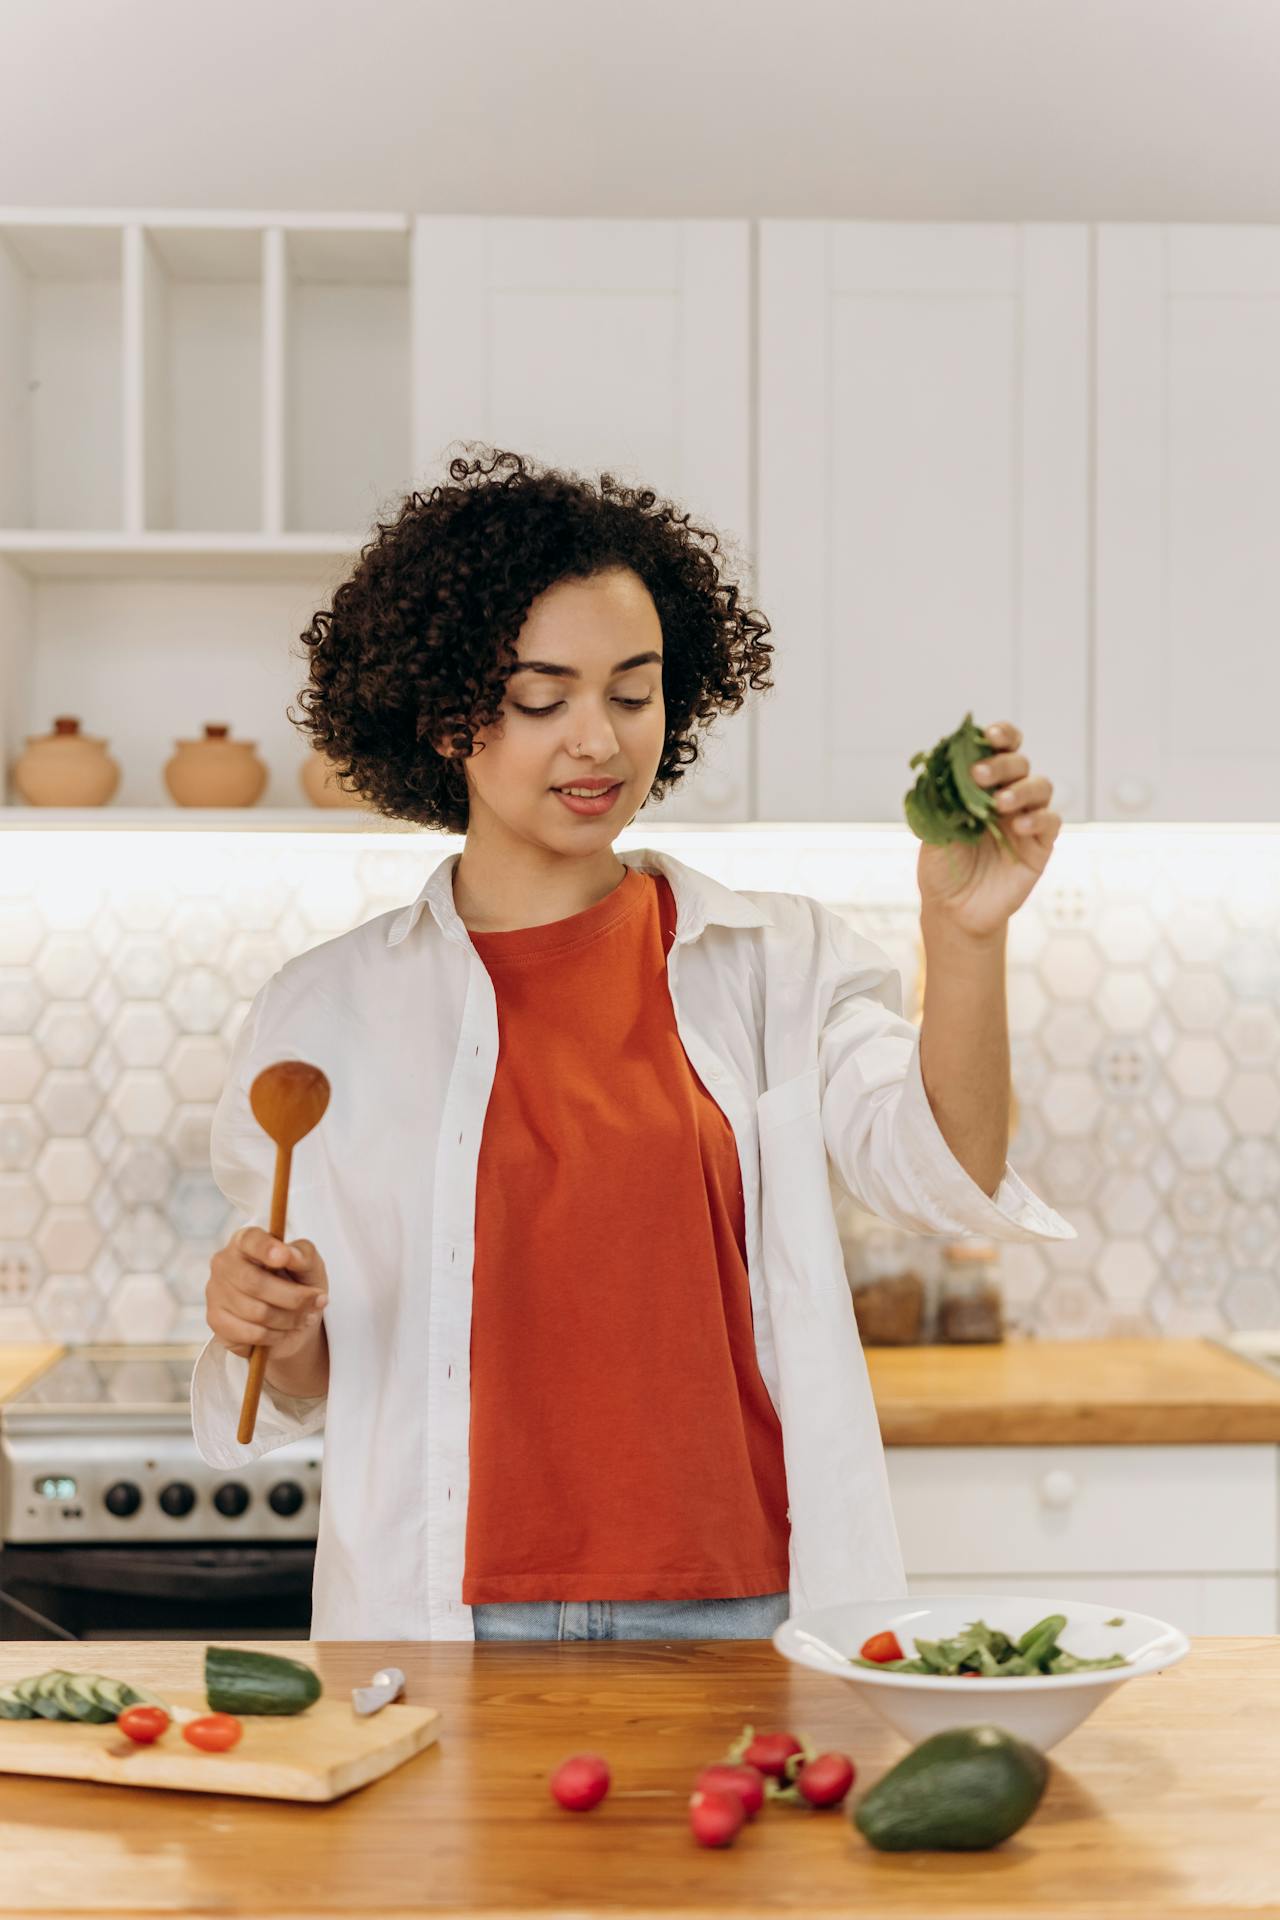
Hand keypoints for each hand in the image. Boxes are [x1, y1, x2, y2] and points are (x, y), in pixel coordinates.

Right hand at [206, 1227, 328, 1362]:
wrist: (293, 1320)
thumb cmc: (298, 1283)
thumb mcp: (310, 1265)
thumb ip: (303, 1255)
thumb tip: (289, 1254)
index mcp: (246, 1241)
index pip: (250, 1240)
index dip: (265, 1248)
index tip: (283, 1256)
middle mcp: (224, 1263)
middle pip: (256, 1283)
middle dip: (294, 1297)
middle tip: (318, 1302)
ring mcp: (216, 1292)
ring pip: (257, 1312)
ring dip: (290, 1319)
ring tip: (305, 1317)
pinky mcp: (216, 1321)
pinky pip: (251, 1334)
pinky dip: (275, 1335)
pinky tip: (284, 1330)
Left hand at [916, 720, 1060, 939]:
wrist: (954, 910)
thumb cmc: (942, 868)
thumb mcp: (932, 833)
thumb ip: (942, 803)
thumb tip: (941, 770)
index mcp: (982, 787)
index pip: (999, 750)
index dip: (1000, 736)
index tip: (988, 734)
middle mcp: (1009, 796)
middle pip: (1019, 764)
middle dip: (1001, 764)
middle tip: (979, 775)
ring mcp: (1027, 819)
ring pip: (1040, 787)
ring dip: (1021, 789)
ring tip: (1000, 804)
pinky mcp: (1041, 845)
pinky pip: (1050, 822)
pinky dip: (1038, 819)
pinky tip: (1018, 827)